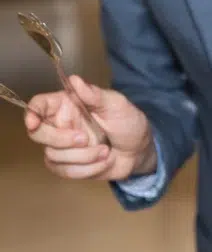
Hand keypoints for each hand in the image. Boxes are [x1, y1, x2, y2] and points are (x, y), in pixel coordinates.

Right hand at [24, 75, 155, 181]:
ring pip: (53, 156)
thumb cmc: (128, 122)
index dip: (31, 113)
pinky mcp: (70, 166)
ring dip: (83, 157)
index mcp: (67, 105)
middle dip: (60, 140)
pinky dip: (87, 169)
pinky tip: (104, 161)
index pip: (39, 105)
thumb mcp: (116, 104)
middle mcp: (61, 125)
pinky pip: (66, 172)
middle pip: (38, 134)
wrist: (140, 150)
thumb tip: (74, 80)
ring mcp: (64, 147)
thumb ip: (95, 94)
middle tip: (85, 138)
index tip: (34, 123)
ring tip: (105, 151)